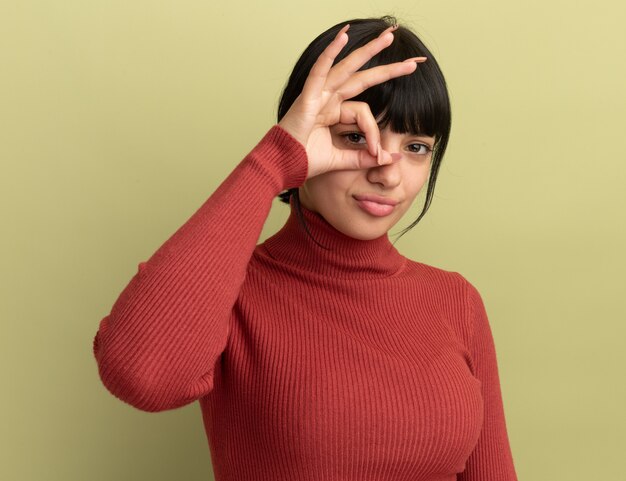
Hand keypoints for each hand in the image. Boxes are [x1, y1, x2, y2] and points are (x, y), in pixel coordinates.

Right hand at [277, 24, 426, 178]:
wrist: (282, 168)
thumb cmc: (303, 162)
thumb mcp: (341, 161)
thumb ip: (364, 158)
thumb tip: (390, 158)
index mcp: (334, 113)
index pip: (365, 113)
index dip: (375, 132)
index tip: (380, 153)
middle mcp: (327, 99)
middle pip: (362, 77)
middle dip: (388, 68)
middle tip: (413, 61)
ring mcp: (317, 95)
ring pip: (347, 68)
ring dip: (368, 51)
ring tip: (388, 36)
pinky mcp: (307, 97)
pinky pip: (320, 71)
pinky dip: (330, 53)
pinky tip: (343, 36)